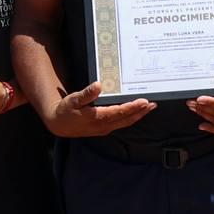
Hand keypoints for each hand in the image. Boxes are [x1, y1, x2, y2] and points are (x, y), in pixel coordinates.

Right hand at [39, 77, 156, 137]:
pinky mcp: (104, 129)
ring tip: (149, 107)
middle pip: (127, 119)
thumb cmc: (66, 111)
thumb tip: (98, 85)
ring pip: (125, 122)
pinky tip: (136, 112)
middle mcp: (104, 125)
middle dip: (141, 112)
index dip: (133, 107)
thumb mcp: (73, 99)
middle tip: (153, 104)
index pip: (119, 112)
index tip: (144, 101)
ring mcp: (105, 128)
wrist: (59, 125)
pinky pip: (121, 123)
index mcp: (97, 118)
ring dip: (138, 115)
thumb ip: (86, 93)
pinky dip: (130, 117)